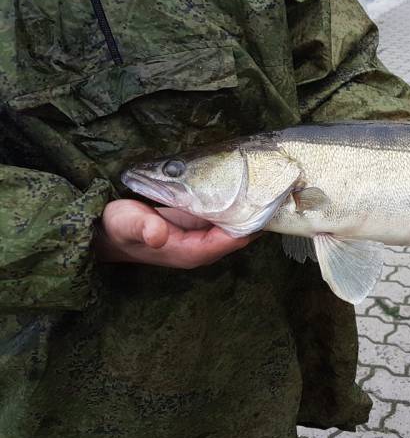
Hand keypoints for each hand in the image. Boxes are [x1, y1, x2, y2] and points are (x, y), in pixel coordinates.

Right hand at [94, 199, 256, 268]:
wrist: (108, 231)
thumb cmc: (119, 228)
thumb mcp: (126, 224)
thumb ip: (142, 228)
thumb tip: (157, 234)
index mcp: (189, 252)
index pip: (228, 241)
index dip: (248, 227)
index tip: (265, 207)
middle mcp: (201, 247)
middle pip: (239, 234)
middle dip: (255, 216)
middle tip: (272, 190)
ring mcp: (201, 236)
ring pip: (234, 225)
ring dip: (249, 210)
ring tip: (267, 186)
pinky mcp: (199, 225)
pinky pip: (226, 217)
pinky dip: (237, 205)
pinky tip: (249, 188)